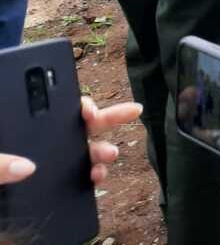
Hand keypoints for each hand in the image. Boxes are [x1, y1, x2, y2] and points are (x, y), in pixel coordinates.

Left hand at [1, 97, 141, 186]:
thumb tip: (27, 168)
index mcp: (17, 127)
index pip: (53, 106)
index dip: (76, 102)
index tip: (88, 111)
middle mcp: (33, 141)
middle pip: (74, 122)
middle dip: (106, 116)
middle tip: (133, 111)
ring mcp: (39, 162)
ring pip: (78, 150)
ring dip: (100, 150)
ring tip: (109, 155)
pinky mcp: (42, 186)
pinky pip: (72, 178)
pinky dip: (88, 177)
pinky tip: (94, 180)